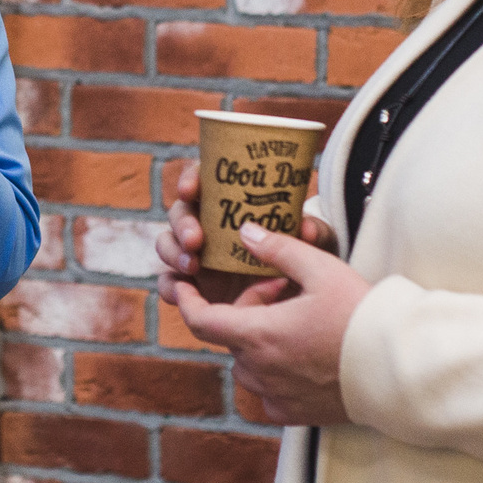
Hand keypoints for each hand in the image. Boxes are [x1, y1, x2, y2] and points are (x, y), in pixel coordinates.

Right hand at [156, 161, 336, 304]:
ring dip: (173, 252)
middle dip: (182, 224)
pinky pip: (169, 283)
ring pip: (168, 245)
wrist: (299, 302)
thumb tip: (306, 229)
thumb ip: (314, 234)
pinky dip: (169, 286)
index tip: (191, 190)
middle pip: (180, 213)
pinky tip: (181, 291)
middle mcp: (208, 226)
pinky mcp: (192, 288)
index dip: (190, 180)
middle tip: (196, 240)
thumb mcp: (314, 244)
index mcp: (230, 202)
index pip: (202, 180)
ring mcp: (196, 256)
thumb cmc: (304, 260)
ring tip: (192, 266)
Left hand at [160, 220, 366, 426]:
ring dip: (260, 341)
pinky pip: (267, 392)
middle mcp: (259, 370)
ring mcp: (275, 395)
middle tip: (284, 291)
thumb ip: (278, 249)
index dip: (186, 301)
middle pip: (232, 336)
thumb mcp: (321, 269)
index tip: (183, 287)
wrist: (398, 369)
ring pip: (248, 363)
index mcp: (258, 334)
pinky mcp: (293, 414)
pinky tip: (304, 356)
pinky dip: (275, 373)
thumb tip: (245, 232)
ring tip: (298, 322)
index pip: (200, 321)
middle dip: (247, 310)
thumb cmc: (361, 317)